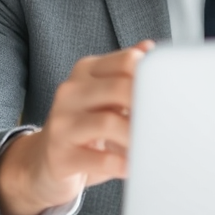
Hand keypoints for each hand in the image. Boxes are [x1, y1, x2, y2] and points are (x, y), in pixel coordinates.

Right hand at [0, 40, 154, 214]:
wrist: (42, 162)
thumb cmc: (85, 126)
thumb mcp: (104, 96)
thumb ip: (126, 74)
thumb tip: (151, 48)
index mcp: (85, 72)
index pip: (125, 61)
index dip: (152, 74)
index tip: (173, 91)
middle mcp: (70, 92)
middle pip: (119, 88)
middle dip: (148, 105)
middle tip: (169, 121)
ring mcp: (61, 123)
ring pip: (108, 122)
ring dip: (137, 137)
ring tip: (154, 146)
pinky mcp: (59, 156)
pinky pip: (98, 159)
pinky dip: (122, 163)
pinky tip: (135, 166)